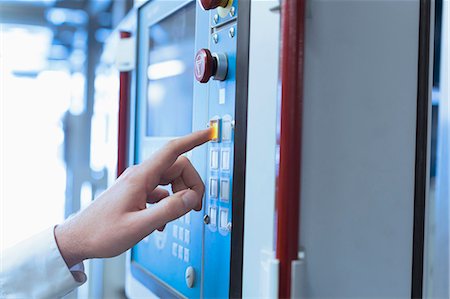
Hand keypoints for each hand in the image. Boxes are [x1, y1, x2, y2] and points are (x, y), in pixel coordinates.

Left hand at [54, 129, 210, 267]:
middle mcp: (140, 175)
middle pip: (177, 167)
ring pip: (170, 179)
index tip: (208, 133)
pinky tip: (162, 221)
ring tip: (178, 215)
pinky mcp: (135, 193)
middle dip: (191, 184)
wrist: (78, 238)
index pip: (173, 150)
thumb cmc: (101, 232)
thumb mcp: (139, 226)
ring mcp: (137, 183)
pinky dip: (168, 203)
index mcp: (141, 177)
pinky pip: (160, 191)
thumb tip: (191, 198)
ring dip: (180, 195)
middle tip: (193, 207)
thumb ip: (168, 211)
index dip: (193, 140)